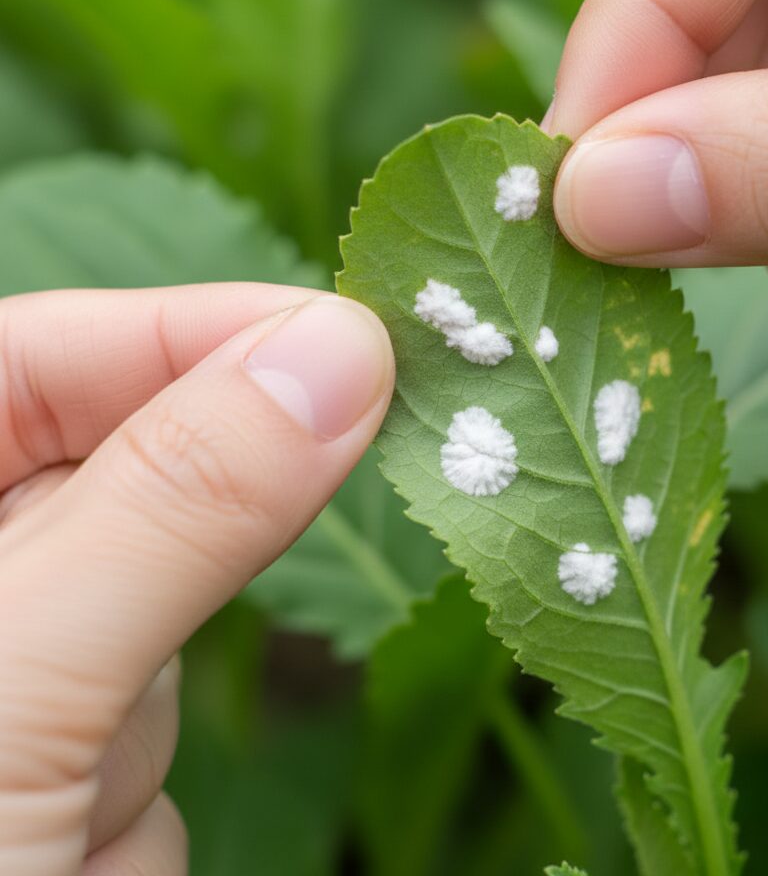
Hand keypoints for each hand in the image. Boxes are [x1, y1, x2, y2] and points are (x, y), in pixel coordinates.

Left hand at [0, 284, 392, 874]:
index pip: (45, 351)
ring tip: (55, 827)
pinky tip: (64, 869)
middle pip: (113, 495)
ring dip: (145, 711)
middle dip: (194, 544)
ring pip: (145, 638)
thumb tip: (342, 357)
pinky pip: (140, 750)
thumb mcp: (21, 685)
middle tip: (243, 579)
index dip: (201, 329)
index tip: (352, 338)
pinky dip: (130, 804)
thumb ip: (179, 501)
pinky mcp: (40, 784)